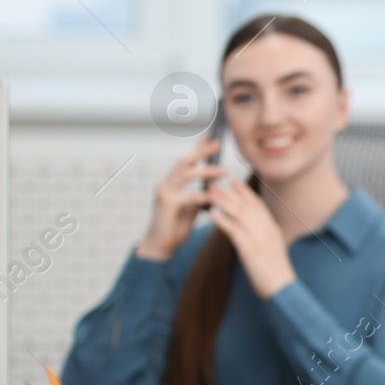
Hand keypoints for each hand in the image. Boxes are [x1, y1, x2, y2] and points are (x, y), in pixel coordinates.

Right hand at [135, 139, 228, 261]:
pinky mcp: (167, 204)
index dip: (198, 150)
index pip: (186, 162)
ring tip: (224, 171)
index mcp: (171, 184)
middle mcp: (165, 185)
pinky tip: (214, 196)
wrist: (160, 246)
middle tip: (218, 143)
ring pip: (186, 175)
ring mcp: (164, 193)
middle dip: (201, 151)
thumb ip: (199, 196)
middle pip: (184, 162)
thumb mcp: (191, 209)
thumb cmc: (175, 227)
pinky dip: (203, 195)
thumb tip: (213, 187)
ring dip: (206, 171)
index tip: (212, 138)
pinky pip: (188, 196)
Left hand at [204, 176, 295, 298]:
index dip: (245, 191)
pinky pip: (234, 230)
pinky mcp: (250, 249)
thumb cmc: (275, 273)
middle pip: (246, 205)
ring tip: (208, 193)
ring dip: (222, 201)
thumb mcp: (272, 249)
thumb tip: (250, 229)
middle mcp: (267, 229)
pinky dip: (221, 220)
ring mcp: (259, 238)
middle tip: (213, 182)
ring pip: (239, 214)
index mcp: (272, 228)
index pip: (258, 204)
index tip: (232, 181)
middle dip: (229, 192)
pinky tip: (210, 214)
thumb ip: (262, 236)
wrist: (282, 289)